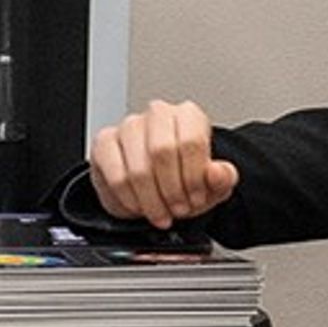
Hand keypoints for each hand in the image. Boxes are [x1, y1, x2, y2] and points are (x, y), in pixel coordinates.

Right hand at [88, 99, 238, 227]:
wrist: (156, 187)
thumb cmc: (183, 178)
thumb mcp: (211, 184)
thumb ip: (222, 178)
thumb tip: (217, 172)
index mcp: (188, 116)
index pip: (191, 141)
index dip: (193, 178)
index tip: (195, 198)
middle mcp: (158, 114)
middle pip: (162, 152)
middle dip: (171, 191)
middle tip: (177, 209)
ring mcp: (128, 126)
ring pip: (137, 169)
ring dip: (151, 200)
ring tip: (160, 212)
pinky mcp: (105, 143)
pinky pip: (116, 178)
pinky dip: (129, 200)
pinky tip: (139, 206)